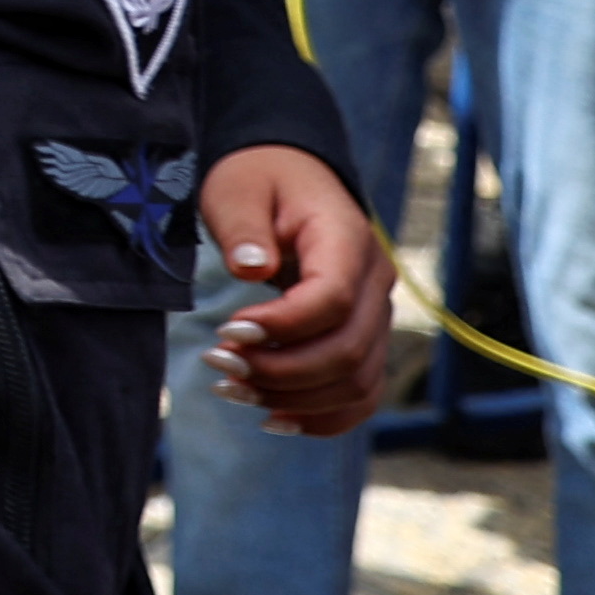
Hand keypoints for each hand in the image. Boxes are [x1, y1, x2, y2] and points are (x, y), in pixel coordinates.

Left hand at [198, 144, 393, 437]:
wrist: (290, 177)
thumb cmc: (260, 179)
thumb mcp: (238, 187)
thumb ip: (244, 226)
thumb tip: (250, 267)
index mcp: (347, 239)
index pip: (332, 300)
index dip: (282, 327)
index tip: (226, 331)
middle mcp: (375, 282)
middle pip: (347, 351)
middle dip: (280, 371)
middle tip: (218, 364)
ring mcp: (377, 315)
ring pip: (356, 382)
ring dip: (293, 398)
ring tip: (230, 387)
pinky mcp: (365, 340)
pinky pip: (360, 393)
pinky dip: (322, 415)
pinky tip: (272, 417)